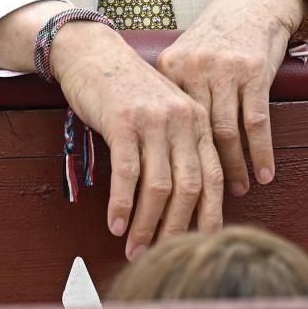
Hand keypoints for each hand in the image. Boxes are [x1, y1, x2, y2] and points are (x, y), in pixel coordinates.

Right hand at [51, 21, 224, 259]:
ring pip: (160, 186)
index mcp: (198, 120)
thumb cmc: (128, 90)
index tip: (198, 245)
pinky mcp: (123, 121)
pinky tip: (116, 225)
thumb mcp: (164, 113)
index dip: (208, 216)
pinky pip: (128, 173)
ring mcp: (154, 120)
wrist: (93, 53)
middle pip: (191, 187)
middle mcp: (183, 120)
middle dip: (177, 228)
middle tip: (162, 255)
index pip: (214, 177)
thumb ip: (178, 147)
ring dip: (147, 224)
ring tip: (135, 249)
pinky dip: (123, 204)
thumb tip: (186, 202)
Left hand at [157, 0, 300, 195]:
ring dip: (233, 168)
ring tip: (237, 192)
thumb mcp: (185, 58)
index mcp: (169, 69)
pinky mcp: (254, 71)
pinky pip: (256, 122)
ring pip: (225, 133)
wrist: (252, 3)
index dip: (164, 164)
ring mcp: (224, 70)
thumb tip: (152, 144)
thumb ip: (172, 94)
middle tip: (201, 201)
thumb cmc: (216, 39)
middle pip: (193, 137)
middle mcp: (193, 69)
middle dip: (197, 176)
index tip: (166, 192)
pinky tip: (264, 175)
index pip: (164, 127)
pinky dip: (260, 153)